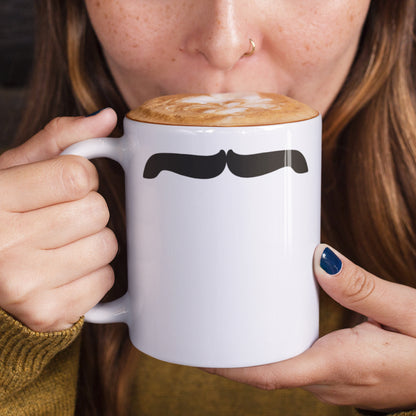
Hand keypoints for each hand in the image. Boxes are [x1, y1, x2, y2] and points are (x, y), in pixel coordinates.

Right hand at [0, 109, 118, 331]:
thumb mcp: (11, 172)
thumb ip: (58, 141)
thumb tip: (108, 118)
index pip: (78, 176)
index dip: (80, 178)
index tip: (63, 186)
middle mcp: (5, 244)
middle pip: (97, 211)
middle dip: (87, 210)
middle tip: (58, 219)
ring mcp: (25, 285)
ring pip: (106, 246)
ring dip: (93, 242)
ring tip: (60, 246)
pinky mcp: (47, 315)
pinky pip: (105, 281)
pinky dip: (94, 274)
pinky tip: (64, 271)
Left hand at [207, 244, 415, 411]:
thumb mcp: (409, 310)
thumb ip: (363, 288)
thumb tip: (320, 260)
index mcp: (342, 364)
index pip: (273, 373)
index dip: (234, 365)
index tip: (204, 352)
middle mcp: (332, 382)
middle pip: (270, 371)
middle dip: (236, 354)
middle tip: (207, 322)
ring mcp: (335, 385)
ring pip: (282, 370)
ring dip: (255, 351)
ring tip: (231, 322)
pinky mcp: (339, 378)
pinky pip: (298, 365)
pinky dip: (277, 351)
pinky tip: (270, 330)